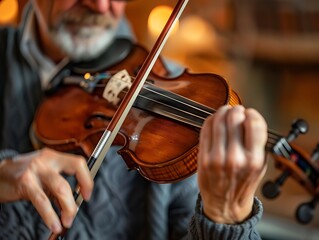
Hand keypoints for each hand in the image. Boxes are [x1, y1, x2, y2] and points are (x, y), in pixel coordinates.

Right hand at [0, 148, 92, 232]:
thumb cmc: (23, 174)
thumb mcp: (43, 174)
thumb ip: (57, 186)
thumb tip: (72, 203)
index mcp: (54, 157)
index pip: (78, 163)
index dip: (87, 179)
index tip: (87, 194)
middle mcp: (47, 160)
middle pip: (74, 172)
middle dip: (79, 193)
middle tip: (76, 211)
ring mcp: (36, 170)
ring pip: (61, 187)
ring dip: (68, 207)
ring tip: (67, 221)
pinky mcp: (25, 182)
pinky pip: (42, 201)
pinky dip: (50, 216)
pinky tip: (54, 224)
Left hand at [197, 105, 266, 223]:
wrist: (225, 204)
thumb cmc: (242, 182)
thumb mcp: (259, 165)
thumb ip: (257, 142)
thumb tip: (249, 116)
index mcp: (254, 160)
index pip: (255, 123)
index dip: (252, 113)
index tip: (249, 113)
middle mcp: (236, 158)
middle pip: (234, 117)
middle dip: (235, 109)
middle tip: (235, 110)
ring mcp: (217, 158)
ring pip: (218, 121)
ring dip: (221, 111)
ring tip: (224, 112)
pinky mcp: (203, 158)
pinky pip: (205, 130)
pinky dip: (210, 120)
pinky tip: (214, 121)